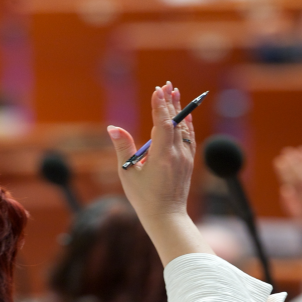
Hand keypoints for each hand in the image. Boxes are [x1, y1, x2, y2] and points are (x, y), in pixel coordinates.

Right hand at [107, 82, 210, 265]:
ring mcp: (184, 159)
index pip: (163, 124)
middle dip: (170, 102)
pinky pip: (188, 139)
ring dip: (179, 110)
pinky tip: (186, 117)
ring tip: (175, 93)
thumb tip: (113, 128)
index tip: (158, 89)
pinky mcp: (188, 163)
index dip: (160, 105)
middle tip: (167, 84)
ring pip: (183, 129)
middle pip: (175, 122)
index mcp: (162, 156)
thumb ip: (123, 148)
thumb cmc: (144, 198)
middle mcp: (176, 155)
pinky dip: (186, 126)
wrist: (167, 217)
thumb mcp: (128, 173)